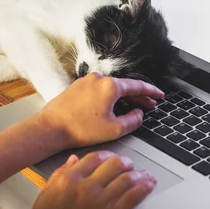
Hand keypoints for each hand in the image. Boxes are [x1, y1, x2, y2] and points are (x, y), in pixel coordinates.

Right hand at [18, 151, 155, 208]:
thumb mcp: (44, 199)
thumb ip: (58, 176)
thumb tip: (73, 160)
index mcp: (68, 180)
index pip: (93, 158)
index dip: (106, 156)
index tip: (111, 158)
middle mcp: (86, 186)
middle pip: (113, 164)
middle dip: (125, 162)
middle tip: (129, 164)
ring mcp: (101, 201)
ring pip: (127, 178)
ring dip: (138, 173)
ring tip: (143, 174)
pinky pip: (134, 196)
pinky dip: (145, 187)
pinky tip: (149, 184)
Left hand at [37, 72, 164, 149]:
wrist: (51, 128)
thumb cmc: (80, 128)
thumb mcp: (114, 129)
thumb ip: (133, 120)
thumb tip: (139, 114)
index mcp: (111, 85)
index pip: (137, 86)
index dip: (151, 92)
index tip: (159, 95)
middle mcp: (99, 78)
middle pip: (125, 86)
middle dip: (138, 97)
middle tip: (149, 105)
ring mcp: (87, 81)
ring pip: (111, 88)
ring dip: (123, 98)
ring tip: (132, 108)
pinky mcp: (77, 87)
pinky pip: (99, 90)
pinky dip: (109, 97)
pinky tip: (111, 108)